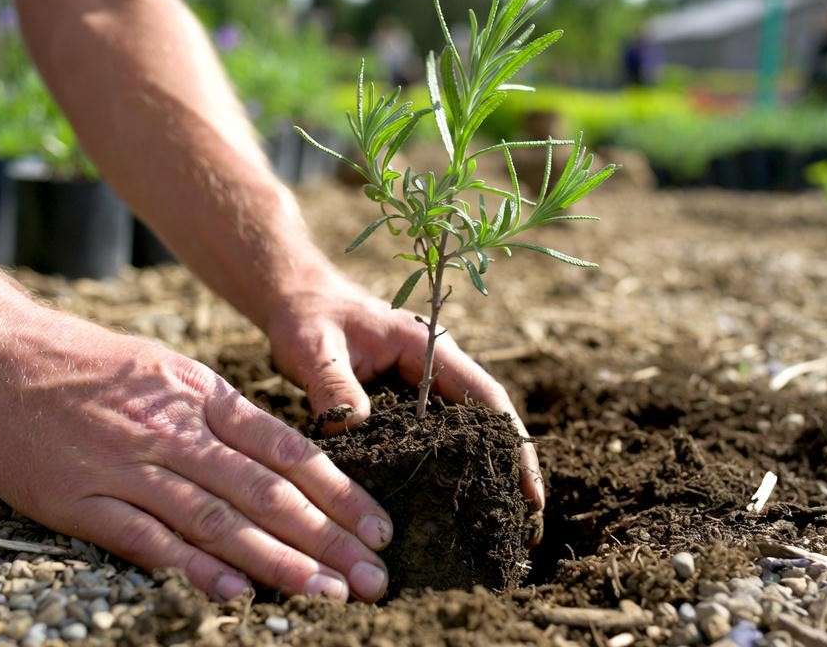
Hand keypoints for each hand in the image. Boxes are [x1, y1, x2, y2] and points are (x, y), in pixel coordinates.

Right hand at [0, 312, 392, 601]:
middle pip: (267, 492)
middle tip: (375, 577)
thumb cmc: (88, 364)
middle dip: (328, 538)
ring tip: (328, 593)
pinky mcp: (83, 501)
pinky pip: (149, 540)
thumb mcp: (168, 370)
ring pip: (219, 520)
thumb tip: (282, 454)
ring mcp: (130, 468)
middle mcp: (176, 432)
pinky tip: (238, 593)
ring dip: (279, 561)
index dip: (339, 493)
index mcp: (202, 397)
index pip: (288, 451)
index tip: (378, 527)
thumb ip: (222, 413)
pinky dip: (196, 568)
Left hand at [264, 276, 544, 511]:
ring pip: (464, 432)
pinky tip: (450, 506)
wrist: (297, 300)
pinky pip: (433, 439)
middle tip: (527, 524)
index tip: (530, 490)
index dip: (512, 443)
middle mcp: (436, 367)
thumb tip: (355, 434)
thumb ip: (335, 389)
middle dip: (511, 467)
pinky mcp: (404, 403)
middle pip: (487, 420)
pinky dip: (447, 468)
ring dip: (484, 471)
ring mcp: (422, 385)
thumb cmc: (308, 318)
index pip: (485, 396)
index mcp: (428, 347)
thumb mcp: (316, 350)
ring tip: (501, 525)